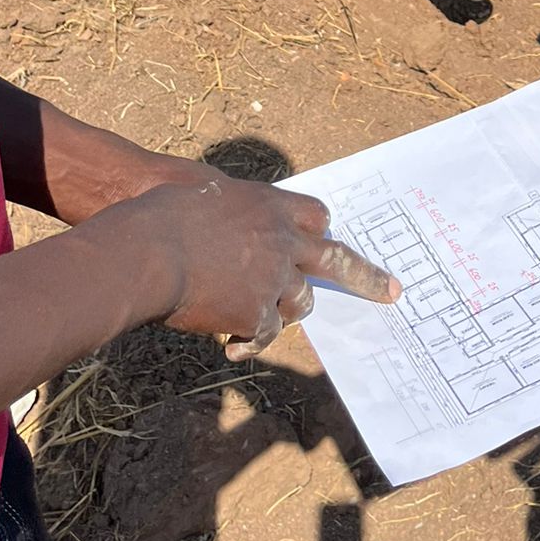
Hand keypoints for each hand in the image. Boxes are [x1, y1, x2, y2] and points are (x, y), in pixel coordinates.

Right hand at [136, 176, 399, 359]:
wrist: (148, 250)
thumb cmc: (162, 213)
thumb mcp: (205, 195)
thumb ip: (231, 210)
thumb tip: (224, 211)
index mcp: (271, 206)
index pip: (317, 216)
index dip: (321, 232)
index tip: (329, 242)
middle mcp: (281, 241)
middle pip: (336, 261)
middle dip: (367, 278)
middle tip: (391, 291)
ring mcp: (272, 278)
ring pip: (300, 303)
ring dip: (285, 311)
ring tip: (255, 318)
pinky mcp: (254, 313)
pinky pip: (265, 334)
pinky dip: (250, 341)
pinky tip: (231, 346)